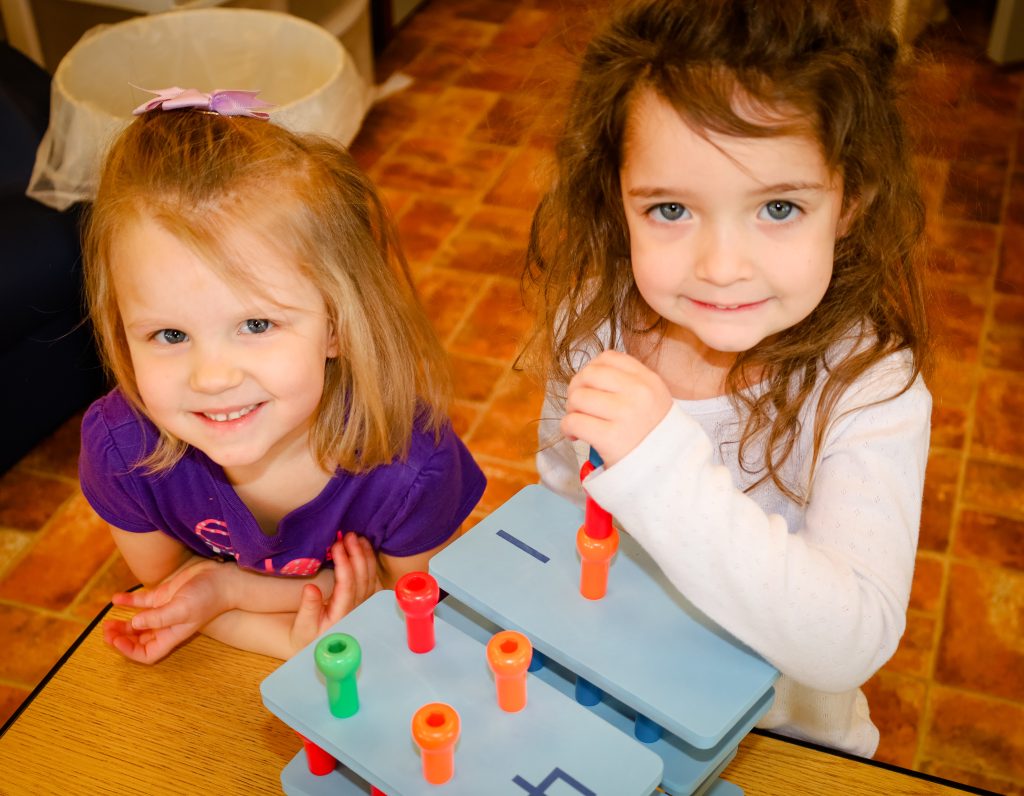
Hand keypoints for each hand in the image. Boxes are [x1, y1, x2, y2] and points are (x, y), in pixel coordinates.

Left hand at [104, 558, 230, 663]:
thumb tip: (135, 623)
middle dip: (121, 638)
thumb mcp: (183, 608)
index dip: (129, 651)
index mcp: (171, 635)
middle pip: (139, 640)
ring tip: (108, 621)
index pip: (147, 653)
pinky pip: (142, 602)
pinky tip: (116, 599)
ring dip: (122, 624)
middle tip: (107, 631)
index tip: (116, 640)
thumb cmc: (208, 597)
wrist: (222, 578)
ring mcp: (164, 610)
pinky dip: (128, 601)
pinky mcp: (164, 595)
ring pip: (137, 623)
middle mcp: (166, 626)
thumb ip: (158, 617)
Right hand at [289, 534, 381, 653]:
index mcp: (341, 614)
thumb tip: (311, 587)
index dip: (344, 564)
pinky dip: (370, 563)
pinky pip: (370, 580)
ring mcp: (361, 604)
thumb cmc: (308, 636)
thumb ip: (309, 607)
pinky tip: (366, 549)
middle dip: (357, 554)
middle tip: (350, 535)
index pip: (347, 584)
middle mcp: (355, 608)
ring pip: (369, 578)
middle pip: (362, 578)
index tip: (337, 545)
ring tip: (359, 538)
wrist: (319, 649)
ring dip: (366, 556)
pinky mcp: (361, 601)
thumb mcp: (303, 626)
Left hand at [561, 349, 672, 467]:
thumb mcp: (654, 400)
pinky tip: (575, 436)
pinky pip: (573, 422)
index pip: (608, 358)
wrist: (669, 471)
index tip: (590, 386)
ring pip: (578, 397)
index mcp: (649, 381)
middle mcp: (639, 393)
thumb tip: (588, 375)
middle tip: (579, 406)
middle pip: (589, 374)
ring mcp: (626, 415)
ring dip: (571, 410)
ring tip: (580, 423)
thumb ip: (628, 383)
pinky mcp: (611, 438)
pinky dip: (567, 429)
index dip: (591, 369)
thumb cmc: (653, 437)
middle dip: (577, 388)